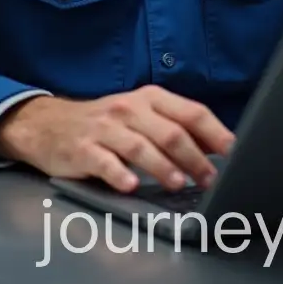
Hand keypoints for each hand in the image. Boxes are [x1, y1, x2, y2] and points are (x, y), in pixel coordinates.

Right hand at [0, 84, 235, 193]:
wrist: (49, 124)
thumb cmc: (105, 123)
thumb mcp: (140, 114)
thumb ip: (174, 126)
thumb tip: (217, 146)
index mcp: (149, 98)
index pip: (190, 111)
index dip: (214, 132)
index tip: (233, 152)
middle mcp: (129, 108)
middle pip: (169, 131)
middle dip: (194, 157)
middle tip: (210, 179)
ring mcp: (105, 128)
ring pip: (140, 146)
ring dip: (162, 166)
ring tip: (178, 183)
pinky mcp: (84, 148)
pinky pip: (105, 161)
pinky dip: (120, 174)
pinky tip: (131, 185)